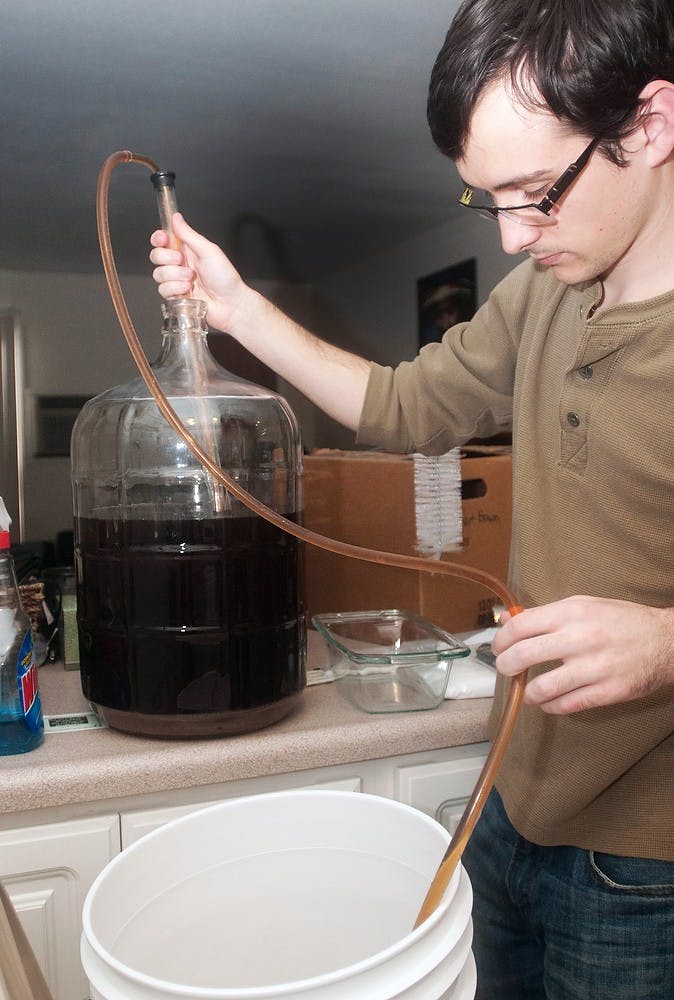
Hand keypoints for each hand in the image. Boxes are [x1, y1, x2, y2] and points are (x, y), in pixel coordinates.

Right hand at [149, 213, 247, 333]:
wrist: (230, 304)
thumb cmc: (225, 278)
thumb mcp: (208, 250)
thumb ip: (189, 234)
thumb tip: (176, 218)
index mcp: (187, 250)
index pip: (163, 240)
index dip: (158, 238)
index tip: (163, 239)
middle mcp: (180, 264)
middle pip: (156, 256)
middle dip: (167, 258)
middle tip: (182, 261)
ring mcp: (176, 280)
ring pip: (158, 274)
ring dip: (175, 275)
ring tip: (191, 279)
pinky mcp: (175, 295)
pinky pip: (163, 290)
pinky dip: (175, 289)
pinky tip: (189, 290)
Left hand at [493, 596, 673, 713]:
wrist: (666, 642)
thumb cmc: (622, 621)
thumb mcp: (584, 605)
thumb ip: (546, 614)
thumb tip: (508, 621)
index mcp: (572, 612)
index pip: (520, 626)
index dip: (501, 640)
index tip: (498, 648)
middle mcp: (580, 638)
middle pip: (523, 655)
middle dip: (506, 666)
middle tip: (506, 670)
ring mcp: (594, 667)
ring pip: (542, 688)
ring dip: (528, 693)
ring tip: (530, 691)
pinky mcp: (607, 692)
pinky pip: (566, 706)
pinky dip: (551, 706)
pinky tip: (551, 701)